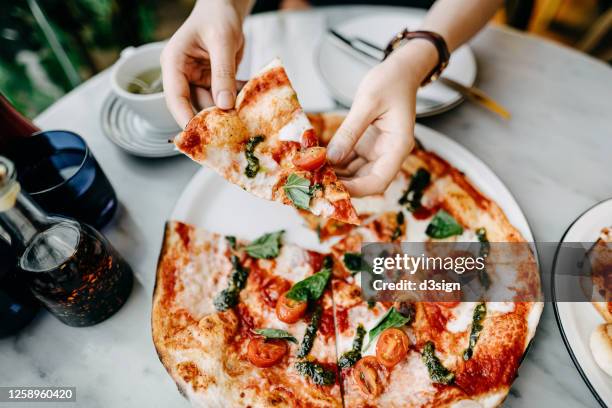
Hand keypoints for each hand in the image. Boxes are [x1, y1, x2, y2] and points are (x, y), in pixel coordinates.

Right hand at [161, 0, 250, 127]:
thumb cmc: (218, 16)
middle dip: (213, 119)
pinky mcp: (213, 82)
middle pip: (194, 105)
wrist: (226, 7)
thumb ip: (223, 73)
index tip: (200, 135)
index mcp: (174, 63)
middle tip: (233, 132)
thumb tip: (225, 105)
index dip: (185, 118)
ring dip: (229, 111)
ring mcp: (198, 80)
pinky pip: (224, 98)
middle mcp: (182, 75)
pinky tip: (252, 102)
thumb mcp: (222, 42)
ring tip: (247, 117)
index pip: (175, 97)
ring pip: (211, 105)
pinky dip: (237, 101)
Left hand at [326, 41, 437, 196]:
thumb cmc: (390, 81)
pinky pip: (350, 161)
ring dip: (335, 175)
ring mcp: (377, 152)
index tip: (333, 187)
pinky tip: (317, 161)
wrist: (400, 71)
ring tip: (311, 173)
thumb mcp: (368, 102)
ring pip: (355, 174)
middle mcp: (389, 154)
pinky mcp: (366, 146)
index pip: (379, 181)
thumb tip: (331, 158)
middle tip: (314, 180)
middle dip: (341, 184)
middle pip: (365, 182)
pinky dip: (335, 163)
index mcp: (398, 146)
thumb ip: (350, 131)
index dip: (356, 189)